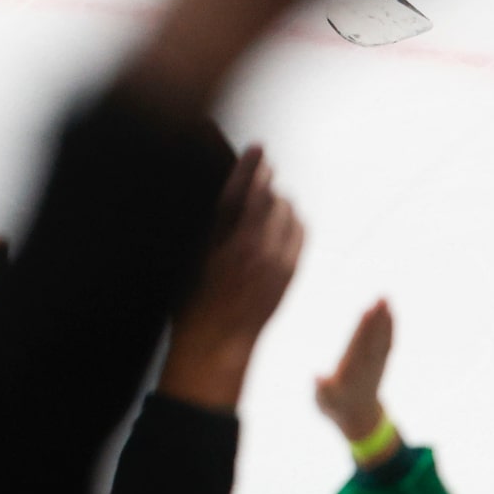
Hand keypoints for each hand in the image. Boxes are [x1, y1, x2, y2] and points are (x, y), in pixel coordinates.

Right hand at [156, 145, 303, 409]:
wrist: (217, 345)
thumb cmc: (195, 302)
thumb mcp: (195, 256)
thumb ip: (216, 221)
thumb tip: (229, 191)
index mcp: (235, 244)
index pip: (249, 193)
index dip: (253, 168)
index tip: (257, 149)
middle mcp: (264, 252)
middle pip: (275, 201)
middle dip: (265, 187)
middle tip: (254, 181)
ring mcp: (282, 264)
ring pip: (292, 216)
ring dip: (279, 205)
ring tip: (263, 205)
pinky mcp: (291, 275)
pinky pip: (299, 235)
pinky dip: (290, 223)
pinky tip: (275, 225)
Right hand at [315, 298, 395, 444]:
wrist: (360, 420)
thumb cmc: (335, 407)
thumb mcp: (324, 401)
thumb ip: (321, 389)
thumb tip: (316, 376)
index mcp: (351, 371)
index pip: (358, 344)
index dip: (363, 328)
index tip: (367, 312)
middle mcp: (367, 365)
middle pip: (372, 337)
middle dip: (377, 317)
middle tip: (381, 297)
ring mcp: (376, 364)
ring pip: (382, 338)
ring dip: (385, 319)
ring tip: (386, 299)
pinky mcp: (380, 363)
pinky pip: (387, 343)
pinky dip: (390, 328)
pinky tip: (390, 314)